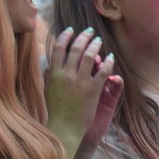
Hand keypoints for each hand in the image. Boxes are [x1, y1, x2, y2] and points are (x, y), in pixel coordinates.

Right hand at [45, 27, 116, 142]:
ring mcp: (80, 82)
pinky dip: (108, 63)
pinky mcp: (92, 91)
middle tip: (90, 32)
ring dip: (95, 46)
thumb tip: (50, 61)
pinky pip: (103, 72)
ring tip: (99, 41)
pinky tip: (110, 58)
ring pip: (89, 56)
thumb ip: (49, 74)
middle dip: (84, 37)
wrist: (64, 127)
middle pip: (76, 48)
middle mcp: (66, 75)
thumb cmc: (55, 110)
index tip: (71, 30)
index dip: (66, 36)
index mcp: (54, 73)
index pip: (59, 48)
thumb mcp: (47, 89)